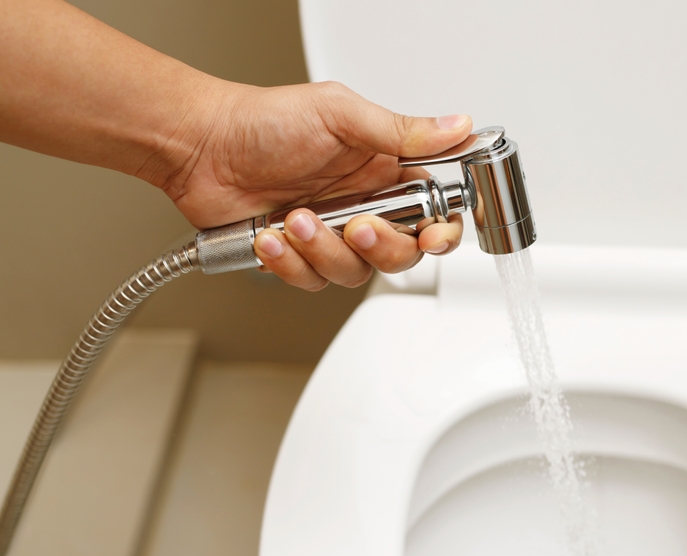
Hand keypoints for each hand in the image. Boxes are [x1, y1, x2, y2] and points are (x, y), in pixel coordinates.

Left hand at [161, 81, 471, 289]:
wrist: (202, 148)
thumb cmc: (264, 122)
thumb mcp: (340, 115)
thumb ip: (402, 131)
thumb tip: (458, 128)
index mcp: (383, 172)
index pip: (435, 212)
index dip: (441, 233)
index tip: (432, 238)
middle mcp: (364, 206)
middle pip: (402, 254)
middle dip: (379, 246)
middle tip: (355, 224)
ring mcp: (332, 235)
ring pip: (355, 272)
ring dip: (324, 250)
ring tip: (295, 218)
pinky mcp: (300, 257)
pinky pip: (313, 281)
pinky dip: (290, 262)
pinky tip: (272, 235)